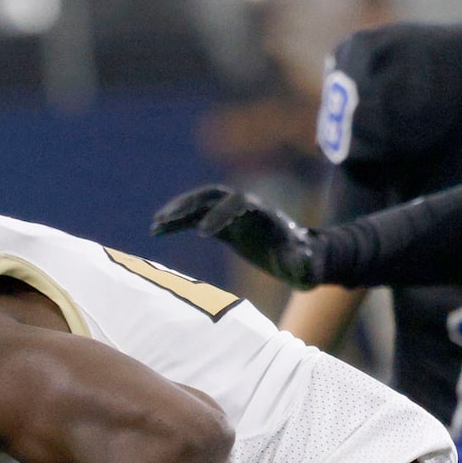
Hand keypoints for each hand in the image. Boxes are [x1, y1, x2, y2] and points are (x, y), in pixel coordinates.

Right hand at [150, 185, 323, 288]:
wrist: (302, 258)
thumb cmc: (305, 263)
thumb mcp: (306, 265)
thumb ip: (303, 262)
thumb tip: (304, 260)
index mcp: (263, 214)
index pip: (237, 204)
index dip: (220, 216)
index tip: (202, 235)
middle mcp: (244, 209)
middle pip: (213, 197)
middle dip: (189, 205)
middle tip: (167, 220)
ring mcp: (231, 216)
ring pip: (199, 206)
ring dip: (176, 213)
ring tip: (155, 226)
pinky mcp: (222, 227)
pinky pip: (194, 220)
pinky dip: (176, 224)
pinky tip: (157, 231)